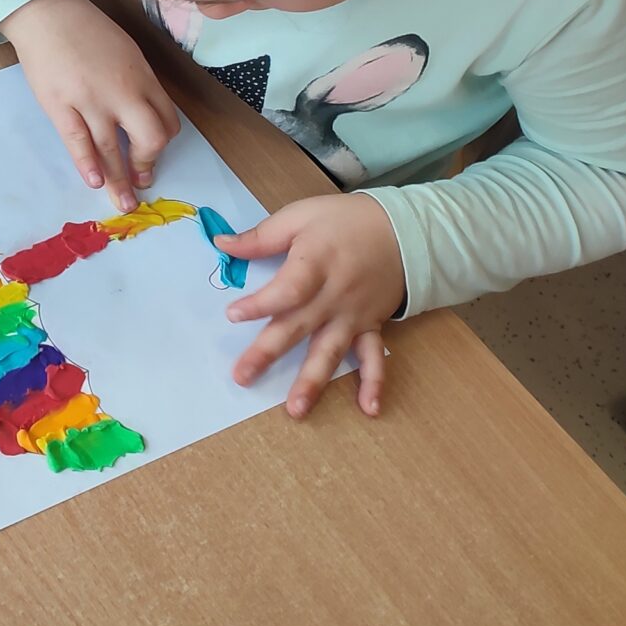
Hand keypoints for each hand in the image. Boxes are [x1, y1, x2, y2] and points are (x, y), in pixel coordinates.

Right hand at [0, 0, 179, 209]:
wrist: (46, 13)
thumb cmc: (86, 31)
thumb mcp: (126, 52)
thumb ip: (138, 84)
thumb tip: (142, 118)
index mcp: (142, 77)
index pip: (167, 121)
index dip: (163, 144)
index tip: (152, 156)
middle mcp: (122, 91)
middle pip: (150, 138)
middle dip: (147, 164)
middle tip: (141, 180)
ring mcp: (90, 100)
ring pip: (112, 148)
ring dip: (119, 180)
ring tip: (123, 203)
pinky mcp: (60, 105)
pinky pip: (77, 141)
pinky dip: (87, 164)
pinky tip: (93, 182)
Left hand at [215, 193, 400, 418]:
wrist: (404, 231)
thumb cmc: (346, 221)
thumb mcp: (300, 216)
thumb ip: (261, 235)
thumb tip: (221, 244)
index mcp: (315, 264)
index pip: (287, 290)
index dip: (260, 304)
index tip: (232, 315)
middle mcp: (334, 296)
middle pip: (298, 327)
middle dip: (268, 353)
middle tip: (242, 376)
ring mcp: (354, 316)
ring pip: (330, 351)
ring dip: (313, 382)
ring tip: (295, 410)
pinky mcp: (372, 326)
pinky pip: (375, 357)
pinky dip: (374, 383)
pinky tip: (369, 409)